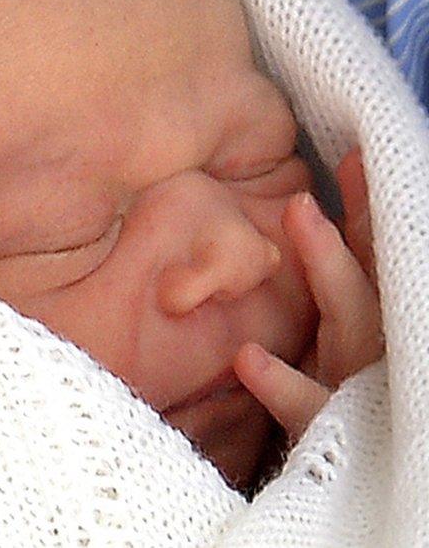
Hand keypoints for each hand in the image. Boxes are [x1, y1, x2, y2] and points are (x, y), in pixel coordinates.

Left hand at [233, 147, 383, 440]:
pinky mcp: (330, 430)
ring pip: (353, 330)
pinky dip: (281, 383)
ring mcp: (356, 387)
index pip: (374, 255)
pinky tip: (247, 358)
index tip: (352, 158)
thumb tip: (298, 200)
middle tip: (318, 178)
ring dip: (329, 270)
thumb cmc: (335, 380)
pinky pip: (309, 407)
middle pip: (370, 279)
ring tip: (299, 214)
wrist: (339, 464)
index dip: (366, 208)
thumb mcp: (336, 319)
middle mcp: (374, 346)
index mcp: (374, 318)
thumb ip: (332, 265)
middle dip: (351, 223)